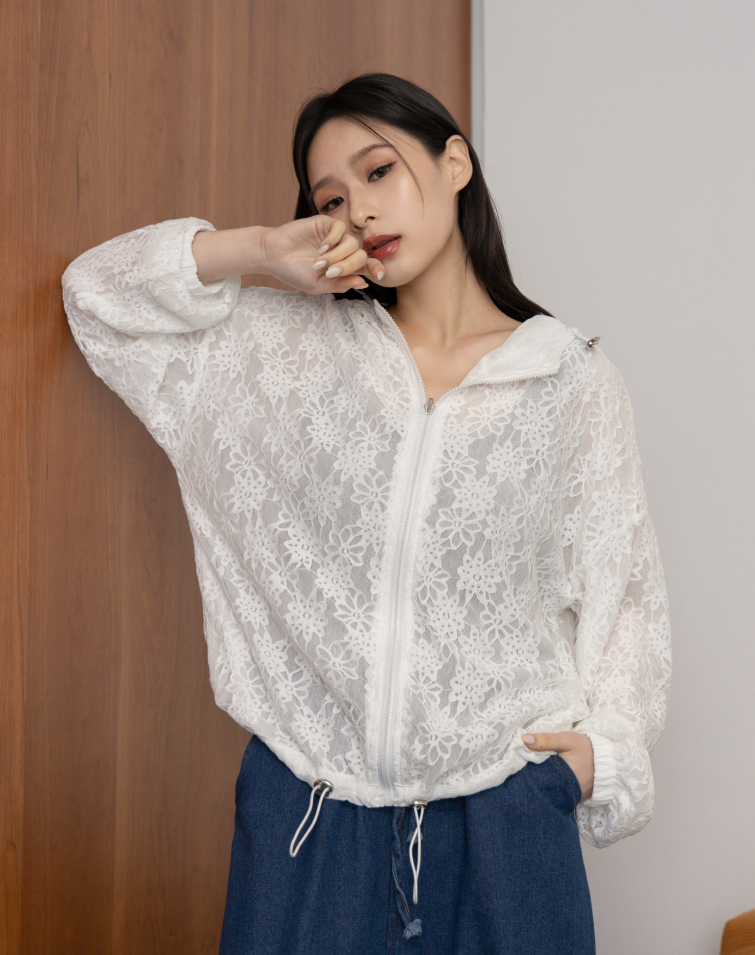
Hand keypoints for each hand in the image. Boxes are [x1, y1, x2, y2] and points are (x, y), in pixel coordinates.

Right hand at [260, 216, 382, 294]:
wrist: (273, 256)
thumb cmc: (295, 272)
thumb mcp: (319, 285)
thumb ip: (341, 284)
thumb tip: (364, 283)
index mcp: (344, 267)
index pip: (366, 266)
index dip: (376, 269)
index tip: (379, 276)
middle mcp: (342, 251)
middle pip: (361, 256)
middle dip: (349, 266)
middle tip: (330, 272)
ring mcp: (335, 237)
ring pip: (352, 243)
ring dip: (337, 256)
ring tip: (319, 263)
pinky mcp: (325, 223)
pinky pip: (340, 228)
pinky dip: (333, 240)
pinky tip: (320, 248)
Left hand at [522, 731, 593, 802]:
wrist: (608, 759)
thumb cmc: (586, 749)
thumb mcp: (566, 740)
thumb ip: (545, 740)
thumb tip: (523, 739)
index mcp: (560, 778)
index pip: (535, 778)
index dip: (524, 770)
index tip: (515, 761)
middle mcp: (564, 791)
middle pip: (540, 786)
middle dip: (530, 777)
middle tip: (520, 766)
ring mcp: (569, 796)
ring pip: (548, 790)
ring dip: (539, 781)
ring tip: (530, 771)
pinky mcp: (573, 796)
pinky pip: (556, 791)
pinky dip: (549, 784)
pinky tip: (544, 776)